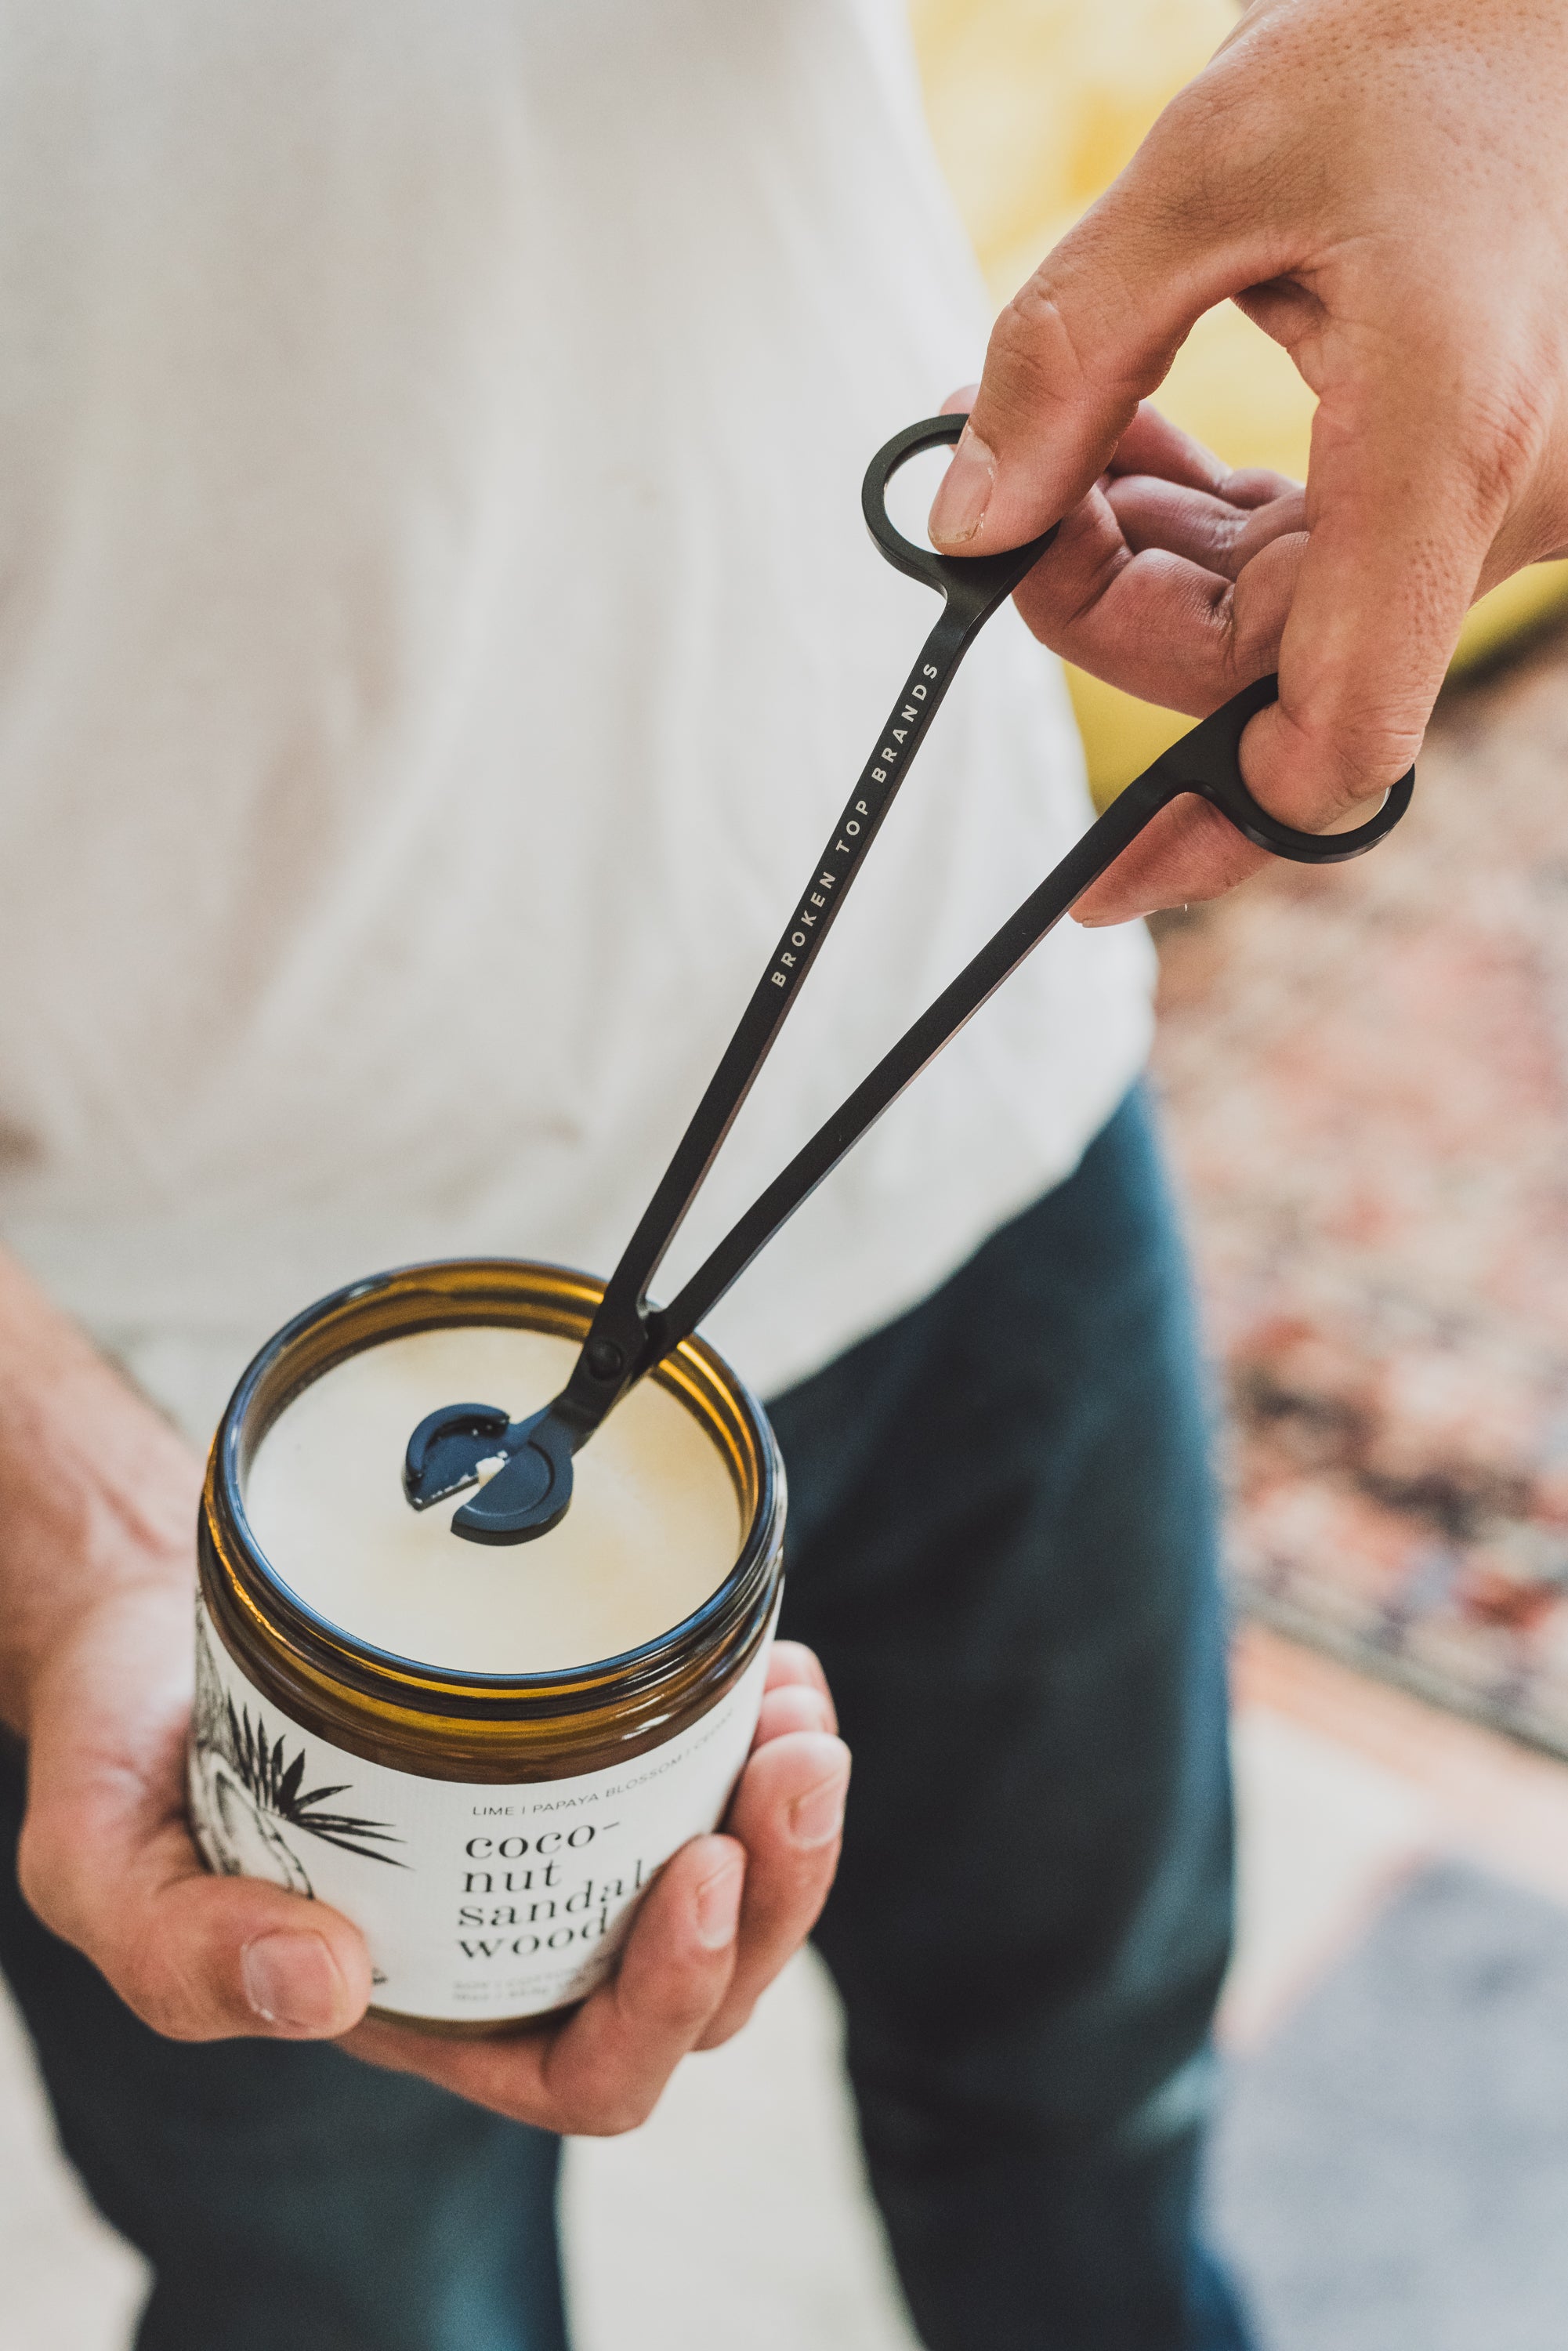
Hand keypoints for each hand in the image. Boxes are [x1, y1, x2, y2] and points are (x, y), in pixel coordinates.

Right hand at [3, 1250, 848, 2134]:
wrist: (148, 1633)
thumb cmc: (133, 1767)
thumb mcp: (107, 1869)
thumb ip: (184, 1950)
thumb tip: (327, 1984)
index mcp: (434, 2013)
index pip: (590, 2070)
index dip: (668, 1999)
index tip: (697, 1866)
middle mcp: (520, 1944)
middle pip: (703, 1983)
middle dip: (776, 1891)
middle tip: (798, 1765)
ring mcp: (565, 1841)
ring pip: (732, 1878)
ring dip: (792, 1810)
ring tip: (801, 1708)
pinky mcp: (584, 1743)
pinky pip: (707, 1767)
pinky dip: (755, 1721)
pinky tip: (774, 1658)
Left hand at [929, 0, 1567, 920]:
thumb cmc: (1421, 39)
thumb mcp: (1210, 171)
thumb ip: (1068, 357)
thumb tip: (964, 525)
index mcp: (1449, 449)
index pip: (1341, 732)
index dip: (1219, 823)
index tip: (1102, 879)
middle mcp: (1492, 505)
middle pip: (1264, 673)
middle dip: (1111, 613)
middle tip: (1005, 502)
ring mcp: (1487, 499)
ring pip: (1281, 623)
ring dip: (1147, 566)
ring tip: (1058, 445)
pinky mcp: (1462, 473)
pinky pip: (1318, 562)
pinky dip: (1209, 531)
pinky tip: (1126, 448)